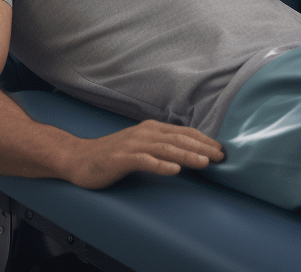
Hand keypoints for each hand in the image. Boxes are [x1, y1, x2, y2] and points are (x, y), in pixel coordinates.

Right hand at [69, 120, 223, 189]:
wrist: (80, 158)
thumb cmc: (113, 155)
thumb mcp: (140, 145)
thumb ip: (160, 146)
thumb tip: (187, 152)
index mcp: (151, 128)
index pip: (183, 132)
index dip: (203, 139)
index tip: (220, 149)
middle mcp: (145, 132)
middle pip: (178, 139)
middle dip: (201, 147)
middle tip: (220, 156)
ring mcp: (133, 144)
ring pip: (165, 149)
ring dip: (186, 155)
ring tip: (204, 163)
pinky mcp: (121, 158)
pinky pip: (144, 161)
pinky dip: (160, 165)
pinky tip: (173, 171)